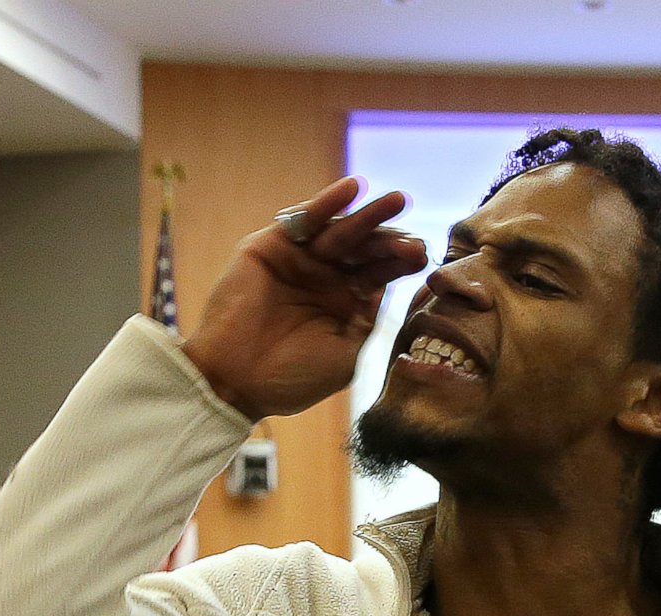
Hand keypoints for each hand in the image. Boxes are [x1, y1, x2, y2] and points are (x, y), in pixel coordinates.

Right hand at [181, 176, 426, 422]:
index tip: (423, 258)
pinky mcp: (271, 246)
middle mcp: (323, 278)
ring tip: (397, 201)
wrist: (237, 383)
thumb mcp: (345, 356)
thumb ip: (365, 319)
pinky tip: (353, 188)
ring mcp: (299, 260)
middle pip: (365, 250)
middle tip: (415, 239)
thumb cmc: (291, 378)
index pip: (379, 274)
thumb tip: (386, 285)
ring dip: (368, 215)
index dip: (401, 264)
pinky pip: (303, 219)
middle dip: (391, 241)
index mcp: (343, 304)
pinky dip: (327, 203)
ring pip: (340, 231)